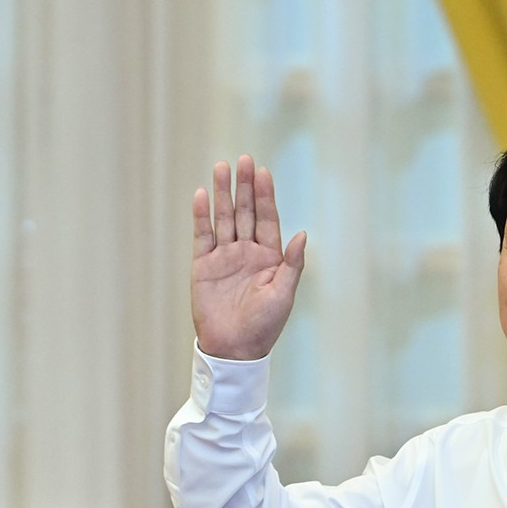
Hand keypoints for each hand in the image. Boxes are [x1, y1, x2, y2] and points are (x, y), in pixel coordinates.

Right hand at [191, 156, 306, 360]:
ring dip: (224, 194)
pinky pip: (202, 235)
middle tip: (245, 160)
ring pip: (224, 218)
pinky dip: (202, 216)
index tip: (264, 173)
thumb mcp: (284, 294)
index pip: (267, 220)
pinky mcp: (203, 265)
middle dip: (245, 187)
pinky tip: (203, 195)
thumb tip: (303, 234)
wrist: (234, 348)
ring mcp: (224, 257)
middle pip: (245, 212)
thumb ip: (292, 263)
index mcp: (270, 258)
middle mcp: (247, 253)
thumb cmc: (264, 325)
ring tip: (222, 168)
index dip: (265, 197)